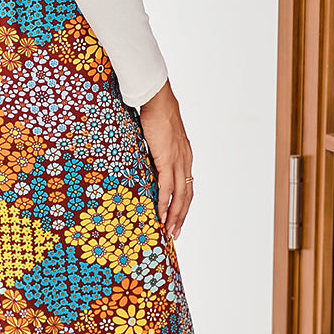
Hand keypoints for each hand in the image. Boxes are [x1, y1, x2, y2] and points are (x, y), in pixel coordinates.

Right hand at [139, 79, 193, 238]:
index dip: (183, 204)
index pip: (187, 186)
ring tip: (168, 230)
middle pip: (187, 196)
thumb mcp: (159, 137)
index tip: (177, 218)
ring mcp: (178, 161)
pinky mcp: (168, 159)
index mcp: (185, 156)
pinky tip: (160, 213)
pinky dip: (164, 202)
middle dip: (181, 216)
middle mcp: (185, 161)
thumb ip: (157, 151)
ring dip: (174, 215)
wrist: (157, 100)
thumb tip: (146, 159)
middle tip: (175, 233)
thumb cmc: (156, 114)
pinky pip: (167, 186)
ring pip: (180, 195)